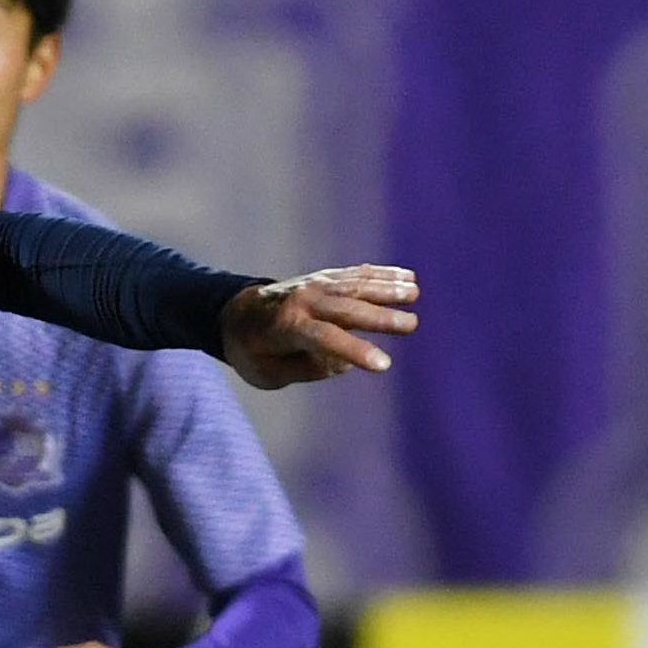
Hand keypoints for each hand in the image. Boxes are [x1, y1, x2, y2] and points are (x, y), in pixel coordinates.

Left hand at [218, 266, 418, 388]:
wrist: (234, 312)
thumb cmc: (251, 351)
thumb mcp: (266, 373)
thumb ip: (304, 369)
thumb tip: (343, 361)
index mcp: (285, 327)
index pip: (325, 338)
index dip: (355, 351)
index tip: (384, 365)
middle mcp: (302, 301)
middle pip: (346, 308)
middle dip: (380, 317)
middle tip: (411, 325)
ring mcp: (314, 285)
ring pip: (354, 285)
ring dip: (386, 288)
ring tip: (414, 293)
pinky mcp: (323, 277)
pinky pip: (354, 274)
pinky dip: (380, 273)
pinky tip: (407, 277)